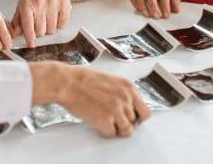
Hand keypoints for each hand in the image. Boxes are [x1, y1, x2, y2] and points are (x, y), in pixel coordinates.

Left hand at [10, 0, 71, 46]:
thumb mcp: (23, 5)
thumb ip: (17, 21)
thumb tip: (13, 35)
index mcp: (26, 3)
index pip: (27, 25)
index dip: (29, 37)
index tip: (31, 44)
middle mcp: (39, 2)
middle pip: (41, 31)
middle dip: (40, 32)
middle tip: (39, 25)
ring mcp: (52, 3)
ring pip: (52, 29)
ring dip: (50, 29)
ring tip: (47, 18)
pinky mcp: (64, 4)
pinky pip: (62, 24)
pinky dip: (59, 24)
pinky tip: (56, 16)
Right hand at [30, 62, 150, 137]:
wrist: (68, 82)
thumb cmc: (83, 79)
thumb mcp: (110, 79)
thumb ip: (122, 92)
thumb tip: (127, 106)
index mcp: (128, 87)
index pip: (145, 111)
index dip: (138, 117)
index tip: (131, 118)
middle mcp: (126, 99)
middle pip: (135, 122)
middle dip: (125, 122)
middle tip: (114, 120)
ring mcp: (117, 110)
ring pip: (126, 131)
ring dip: (116, 128)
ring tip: (105, 121)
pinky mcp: (106, 121)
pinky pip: (111, 134)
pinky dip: (104, 131)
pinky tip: (97, 122)